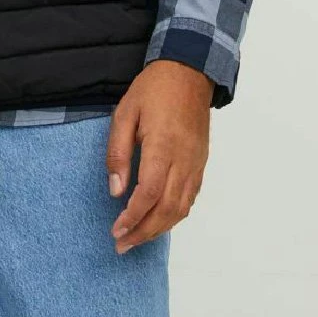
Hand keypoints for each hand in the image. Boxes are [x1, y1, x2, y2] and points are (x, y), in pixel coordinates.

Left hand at [106, 59, 213, 253]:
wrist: (189, 71)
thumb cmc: (153, 89)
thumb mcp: (125, 113)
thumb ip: (118, 153)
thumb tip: (116, 191)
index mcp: (163, 147)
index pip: (148, 194)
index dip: (132, 217)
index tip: (116, 230)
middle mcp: (184, 160)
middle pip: (167, 209)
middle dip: (144, 232)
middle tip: (123, 245)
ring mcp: (196, 162)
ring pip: (182, 207)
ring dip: (160, 228)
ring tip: (138, 238)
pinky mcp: (201, 162)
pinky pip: (191, 197)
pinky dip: (175, 214)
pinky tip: (159, 219)